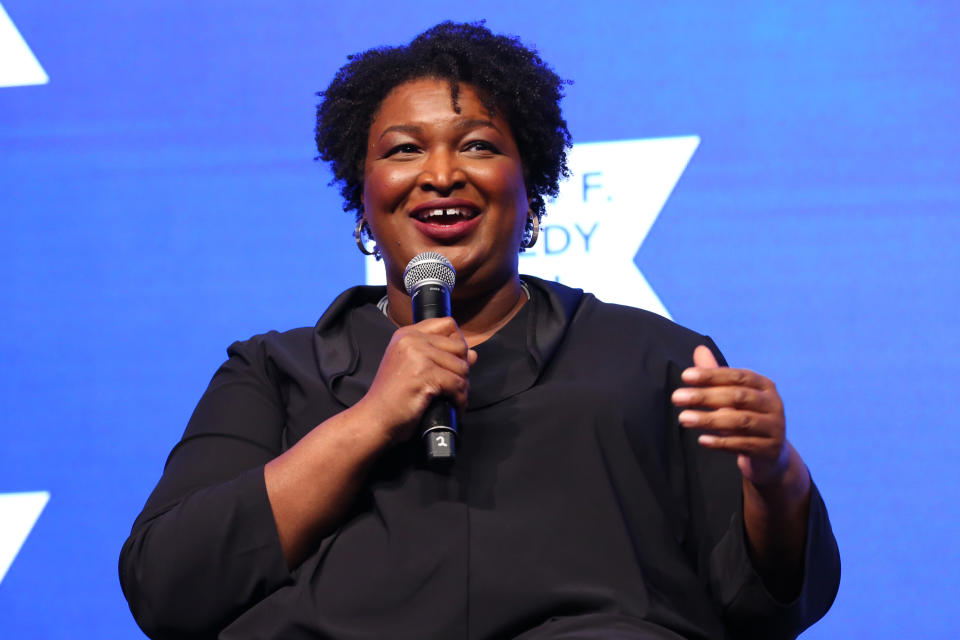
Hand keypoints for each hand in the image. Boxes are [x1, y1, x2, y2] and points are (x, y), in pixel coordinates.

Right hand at [355, 316, 477, 445]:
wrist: (375, 419)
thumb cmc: (393, 398)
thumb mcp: (414, 368)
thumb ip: (441, 356)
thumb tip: (473, 354)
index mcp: (407, 334)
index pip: (447, 324)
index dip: (457, 343)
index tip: (454, 362)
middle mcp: (411, 340)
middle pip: (459, 346)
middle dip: (462, 369)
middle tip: (453, 386)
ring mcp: (417, 355)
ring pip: (462, 366)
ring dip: (462, 386)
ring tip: (452, 398)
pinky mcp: (424, 374)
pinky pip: (458, 384)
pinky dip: (460, 400)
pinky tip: (452, 407)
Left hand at [671, 345, 788, 485]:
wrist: (770, 455)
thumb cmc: (747, 416)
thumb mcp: (733, 395)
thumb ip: (716, 375)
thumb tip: (699, 349)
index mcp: (764, 386)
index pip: (736, 376)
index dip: (711, 375)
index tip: (685, 376)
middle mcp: (773, 404)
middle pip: (737, 397)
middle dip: (705, 396)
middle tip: (676, 397)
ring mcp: (774, 428)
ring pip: (740, 421)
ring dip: (709, 419)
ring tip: (683, 418)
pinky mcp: (769, 450)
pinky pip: (743, 444)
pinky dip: (721, 442)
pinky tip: (702, 439)